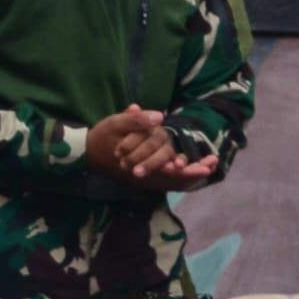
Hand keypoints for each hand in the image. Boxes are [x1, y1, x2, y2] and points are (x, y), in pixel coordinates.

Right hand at [83, 106, 217, 189]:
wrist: (86, 154)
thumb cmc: (101, 137)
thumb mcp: (115, 123)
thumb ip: (137, 120)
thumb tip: (160, 116)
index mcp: (141, 164)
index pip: (171, 172)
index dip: (191, 170)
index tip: (208, 165)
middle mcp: (145, 176)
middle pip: (175, 181)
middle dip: (196, 173)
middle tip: (213, 164)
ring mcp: (143, 179)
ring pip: (172, 183)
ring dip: (191, 175)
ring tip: (209, 164)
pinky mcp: (143, 178)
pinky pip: (165, 181)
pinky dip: (180, 176)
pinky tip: (191, 166)